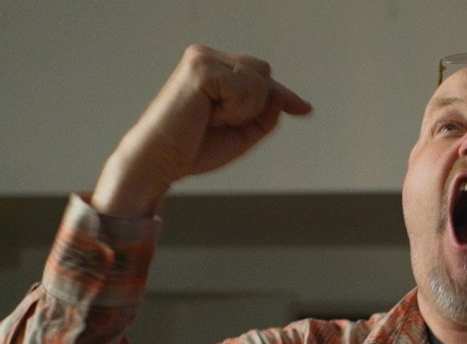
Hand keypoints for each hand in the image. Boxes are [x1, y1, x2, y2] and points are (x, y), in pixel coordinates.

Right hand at [93, 45, 311, 216]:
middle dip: (256, 105)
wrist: (162, 162)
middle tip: (222, 122)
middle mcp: (207, 57)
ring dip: (243, 110)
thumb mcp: (242, 132)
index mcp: (214, 69)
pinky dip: (234, 109)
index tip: (304, 108)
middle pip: (264, 73)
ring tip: (212, 119)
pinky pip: (245, 89)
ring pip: (258, 81)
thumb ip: (266, 114)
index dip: (284, 95)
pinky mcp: (201, 67)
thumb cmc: (194, 149)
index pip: (260, 76)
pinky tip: (209, 116)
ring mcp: (202, 58)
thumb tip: (285, 98)